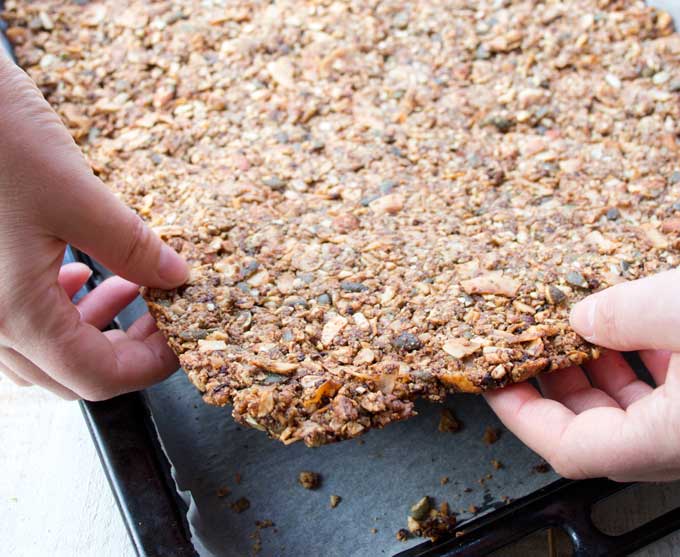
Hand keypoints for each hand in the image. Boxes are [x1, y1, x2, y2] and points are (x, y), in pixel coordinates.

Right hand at [0, 53, 187, 399]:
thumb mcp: (73, 193)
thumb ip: (130, 244)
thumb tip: (175, 275)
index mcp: (15, 314)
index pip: (98, 376)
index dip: (151, 365)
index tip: (184, 337)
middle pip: (71, 371)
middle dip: (127, 349)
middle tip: (163, 314)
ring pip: (42, 349)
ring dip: (93, 328)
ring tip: (128, 289)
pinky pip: (18, 317)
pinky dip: (58, 307)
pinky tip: (74, 271)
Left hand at [485, 269, 679, 481]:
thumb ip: (628, 315)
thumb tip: (581, 317)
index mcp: (666, 439)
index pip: (567, 447)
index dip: (520, 413)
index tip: (492, 377)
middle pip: (595, 425)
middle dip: (555, 378)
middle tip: (529, 340)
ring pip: (632, 408)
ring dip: (600, 365)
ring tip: (578, 323)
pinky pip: (667, 392)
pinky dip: (644, 360)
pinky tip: (638, 324)